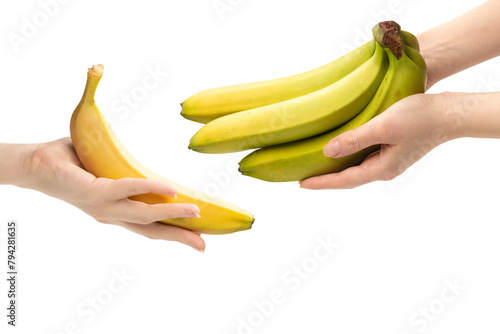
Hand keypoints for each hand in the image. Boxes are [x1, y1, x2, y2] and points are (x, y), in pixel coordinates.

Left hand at [22, 138, 204, 251]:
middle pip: (152, 231)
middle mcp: (112, 216)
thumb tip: (147, 163)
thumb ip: (128, 175)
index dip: (174, 235)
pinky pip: (128, 189)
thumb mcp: (109, 174)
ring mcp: (104, 208)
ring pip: (145, 215)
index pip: (150, 228)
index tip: (198, 241)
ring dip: (173, 215)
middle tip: (204, 244)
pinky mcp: (96, 193)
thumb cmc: (73, 165)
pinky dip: (151, 188)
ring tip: (197, 212)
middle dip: (180, 238)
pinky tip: (171, 189)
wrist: (36, 165)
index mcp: (116, 213)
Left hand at [300, 94, 450, 188]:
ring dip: (336, 170)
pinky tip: (340, 151)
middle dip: (326, 180)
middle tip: (302, 178)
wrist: (449, 113)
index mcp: (381, 168)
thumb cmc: (419, 117)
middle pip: (348, 178)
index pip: (344, 180)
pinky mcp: (393, 151)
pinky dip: (348, 158)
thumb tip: (328, 152)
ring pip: (356, 169)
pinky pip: (364, 158)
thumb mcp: (383, 126)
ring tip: (316, 167)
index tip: (300, 184)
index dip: (321, 183)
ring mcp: (390, 161)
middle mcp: (384, 169)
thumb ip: (355, 139)